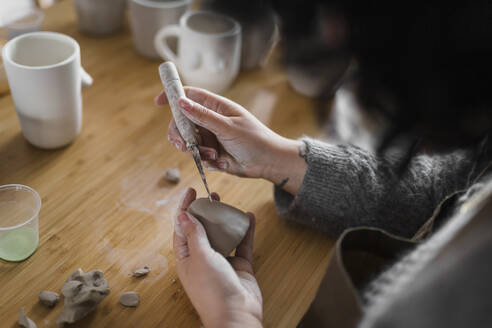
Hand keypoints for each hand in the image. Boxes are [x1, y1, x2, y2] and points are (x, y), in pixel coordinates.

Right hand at [155, 87, 306, 193]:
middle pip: (181, 121)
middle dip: (179, 134)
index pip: (189, 95)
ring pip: (187, 140)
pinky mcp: (211, 152)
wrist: (268, 162)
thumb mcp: (228, 127)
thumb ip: (203, 116)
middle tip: (184, 145)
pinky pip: (197, 155)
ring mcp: (210, 136)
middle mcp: (210, 119)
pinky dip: (204, 160)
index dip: (173, 95)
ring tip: (213, 156)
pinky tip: (221, 162)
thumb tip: (181, 102)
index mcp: (216, 106)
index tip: (158, 102)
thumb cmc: (255, 140)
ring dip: (195, 150)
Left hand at [173, 188, 262, 327]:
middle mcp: (203, 258)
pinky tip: (248, 217)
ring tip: (226, 202)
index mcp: (186, 258)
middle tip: (211, 195)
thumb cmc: (212, 290)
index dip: (185, 208)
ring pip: (223, 234)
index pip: (183, 228)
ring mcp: (222, 261)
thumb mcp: (199, 257)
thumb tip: (182, 215)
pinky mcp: (239, 265)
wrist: (236, 314)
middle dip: (206, 211)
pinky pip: (242, 243)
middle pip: (203, 229)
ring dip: (224, 218)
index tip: (191, 191)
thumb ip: (194, 234)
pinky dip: (245, 230)